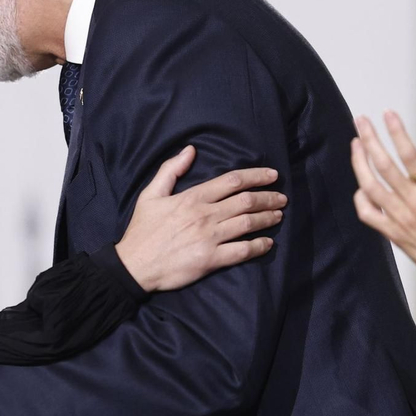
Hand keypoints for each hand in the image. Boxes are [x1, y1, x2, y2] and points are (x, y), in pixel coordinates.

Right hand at [115, 145, 283, 291]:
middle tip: (281, 198)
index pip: (232, 181)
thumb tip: (190, 150)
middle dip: (268, 197)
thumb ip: (171, 170)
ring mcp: (209, 238)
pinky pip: (242, 251)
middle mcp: (205, 215)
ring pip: (248, 223)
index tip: (272, 176)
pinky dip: (259, 246)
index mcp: (193, 197)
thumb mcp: (151, 194)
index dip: (256, 176)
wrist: (134, 265)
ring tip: (279, 215)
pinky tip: (268, 243)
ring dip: (267, 218)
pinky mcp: (210, 260)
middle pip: (246, 201)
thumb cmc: (143, 230)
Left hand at [350, 111, 415, 319]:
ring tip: (355, 144)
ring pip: (370, 186)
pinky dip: (360, 197)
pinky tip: (360, 185)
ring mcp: (399, 219)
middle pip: (383, 165)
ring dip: (359, 163)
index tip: (387, 114)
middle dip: (369, 139)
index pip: (409, 154)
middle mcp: (412, 203)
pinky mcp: (393, 234)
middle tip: (360, 121)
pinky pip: (368, 214)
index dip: (396, 132)